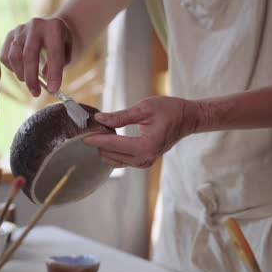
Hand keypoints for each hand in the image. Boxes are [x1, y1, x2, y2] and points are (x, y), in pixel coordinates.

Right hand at [0, 17, 72, 96]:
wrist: (50, 26)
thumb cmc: (61, 44)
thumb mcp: (66, 53)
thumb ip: (59, 66)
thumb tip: (47, 84)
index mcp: (54, 28)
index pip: (54, 53)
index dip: (54, 74)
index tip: (53, 90)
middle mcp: (35, 26)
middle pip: (29, 56)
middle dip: (32, 78)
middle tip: (36, 93)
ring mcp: (20, 29)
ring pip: (14, 57)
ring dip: (21, 75)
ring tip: (30, 82)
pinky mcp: (9, 35)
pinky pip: (5, 56)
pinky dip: (12, 69)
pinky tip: (21, 71)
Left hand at [83, 96, 199, 168]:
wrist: (188, 119)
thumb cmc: (170, 110)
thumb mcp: (144, 108)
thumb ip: (120, 116)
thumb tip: (99, 119)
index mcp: (146, 146)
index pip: (114, 145)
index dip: (97, 140)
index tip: (83, 136)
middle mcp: (145, 158)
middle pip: (112, 155)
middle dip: (100, 143)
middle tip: (91, 128)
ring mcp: (145, 162)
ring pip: (115, 161)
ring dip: (105, 149)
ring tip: (99, 133)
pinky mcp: (144, 161)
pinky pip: (122, 161)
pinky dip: (113, 152)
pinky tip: (107, 140)